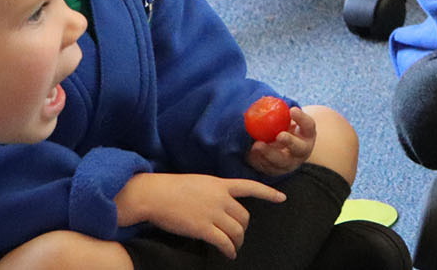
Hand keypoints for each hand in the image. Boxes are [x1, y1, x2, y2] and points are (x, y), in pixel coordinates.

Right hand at [117, 172, 284, 258]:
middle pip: (244, 216)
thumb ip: (214, 191)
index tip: (282, 198)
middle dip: (243, 228)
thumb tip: (221, 204)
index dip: (268, 193)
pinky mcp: (203, 228)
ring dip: (237, 241)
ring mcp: (213, 213)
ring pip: (236, 230)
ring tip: (234, 247)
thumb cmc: (171, 188)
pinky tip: (229, 254)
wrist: (154, 194)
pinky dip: (229, 250)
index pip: (250, 187)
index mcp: (221, 184)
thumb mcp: (200, 182)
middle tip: (239, 235)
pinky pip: (223, 242)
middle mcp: (221, 198)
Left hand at [247, 102, 315, 176]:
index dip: (302, 119)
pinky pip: (268, 168)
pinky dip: (259, 161)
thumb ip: (279, 113)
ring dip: (269, 154)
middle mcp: (302, 151)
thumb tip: (263, 98)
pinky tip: (251, 154)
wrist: (278, 148)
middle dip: (290, 142)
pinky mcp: (276, 172)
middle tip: (279, 135)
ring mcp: (289, 164)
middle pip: (299, 148)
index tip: (292, 110)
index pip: (309, 126)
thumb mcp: (284, 120)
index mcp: (307, 135)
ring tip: (256, 145)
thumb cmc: (281, 127)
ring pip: (282, 162)